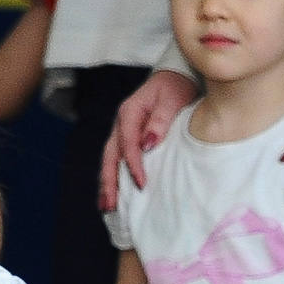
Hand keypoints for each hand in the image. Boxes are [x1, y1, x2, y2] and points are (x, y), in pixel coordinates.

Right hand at [101, 70, 201, 207]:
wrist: (176, 77)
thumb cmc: (176, 87)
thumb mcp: (172, 99)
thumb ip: (161, 121)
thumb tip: (148, 142)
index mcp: (130, 112)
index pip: (127, 143)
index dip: (133, 164)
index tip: (141, 183)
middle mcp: (122, 123)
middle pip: (111, 154)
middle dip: (109, 180)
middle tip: (110, 204)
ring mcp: (123, 130)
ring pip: (111, 159)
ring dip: (108, 182)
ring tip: (107, 205)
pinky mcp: (129, 138)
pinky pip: (119, 159)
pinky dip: (116, 176)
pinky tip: (116, 194)